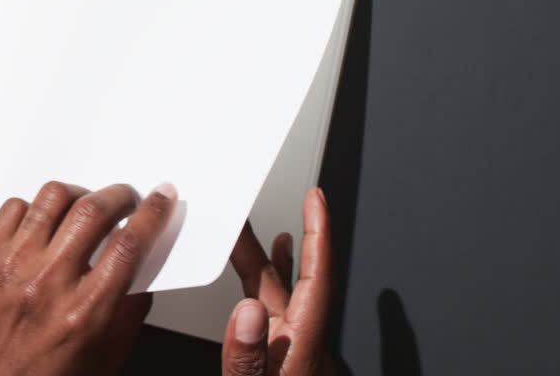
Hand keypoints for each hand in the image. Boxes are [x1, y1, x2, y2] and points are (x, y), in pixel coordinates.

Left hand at [0, 181, 177, 375]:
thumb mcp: (109, 353)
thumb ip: (131, 306)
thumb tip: (145, 258)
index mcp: (84, 312)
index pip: (128, 245)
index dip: (153, 213)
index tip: (162, 198)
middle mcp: (46, 284)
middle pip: (93, 211)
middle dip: (120, 196)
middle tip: (126, 200)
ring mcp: (10, 267)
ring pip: (52, 198)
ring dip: (79, 195)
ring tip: (85, 208)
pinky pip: (14, 208)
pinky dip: (36, 209)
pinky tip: (44, 224)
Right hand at [223, 187, 333, 375]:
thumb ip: (246, 358)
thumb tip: (247, 311)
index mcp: (300, 349)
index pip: (316, 280)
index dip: (317, 235)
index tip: (316, 201)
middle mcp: (300, 344)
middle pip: (289, 281)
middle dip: (262, 240)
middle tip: (242, 208)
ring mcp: (291, 349)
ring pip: (279, 294)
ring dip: (264, 258)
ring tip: (248, 230)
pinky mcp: (278, 357)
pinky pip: (277, 310)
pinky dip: (272, 283)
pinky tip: (269, 268)